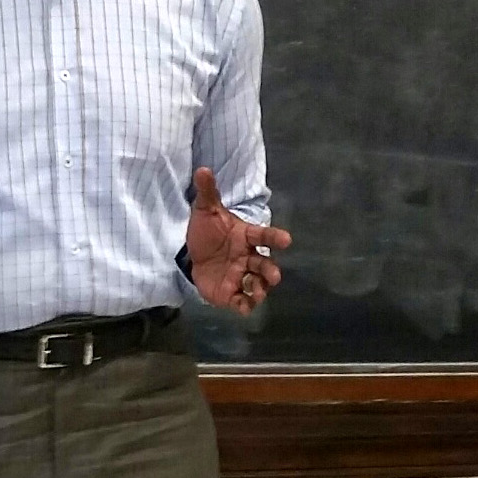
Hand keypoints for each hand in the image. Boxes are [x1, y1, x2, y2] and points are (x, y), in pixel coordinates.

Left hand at [185, 167, 290, 315]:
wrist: (190, 255)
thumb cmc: (207, 232)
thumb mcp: (205, 210)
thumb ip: (208, 192)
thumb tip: (202, 169)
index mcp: (246, 236)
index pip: (264, 235)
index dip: (275, 237)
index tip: (287, 240)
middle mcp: (248, 257)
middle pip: (265, 264)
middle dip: (271, 270)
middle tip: (274, 275)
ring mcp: (241, 276)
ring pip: (257, 285)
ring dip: (260, 289)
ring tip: (257, 290)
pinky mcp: (231, 294)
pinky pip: (242, 302)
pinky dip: (245, 306)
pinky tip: (245, 308)